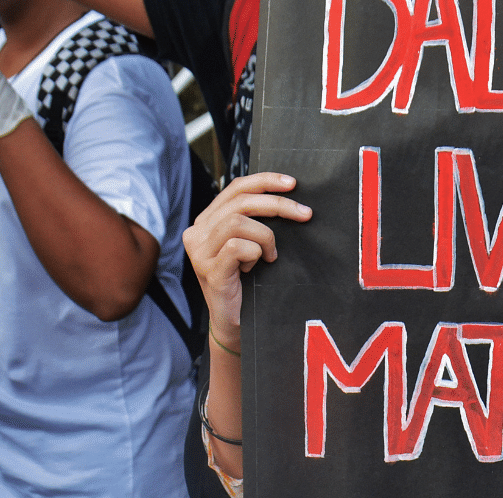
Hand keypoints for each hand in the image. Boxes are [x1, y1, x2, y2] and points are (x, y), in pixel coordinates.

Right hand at [182, 173, 311, 348]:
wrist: (236, 322)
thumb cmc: (247, 282)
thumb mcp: (250, 243)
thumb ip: (255, 219)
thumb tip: (287, 194)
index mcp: (207, 221)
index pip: (236, 187)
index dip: (265, 180)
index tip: (292, 183)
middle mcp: (197, 232)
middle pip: (240, 201)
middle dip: (278, 204)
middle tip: (304, 213)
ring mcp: (200, 252)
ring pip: (237, 221)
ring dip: (265, 236)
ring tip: (271, 254)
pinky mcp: (208, 270)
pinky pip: (237, 247)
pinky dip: (256, 253)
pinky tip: (257, 266)